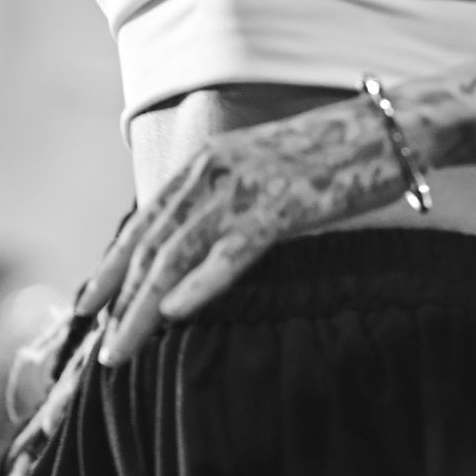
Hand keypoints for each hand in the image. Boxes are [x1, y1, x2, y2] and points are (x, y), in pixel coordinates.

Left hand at [77, 95, 407, 366]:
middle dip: (119, 299)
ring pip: (179, 255)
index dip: (113, 264)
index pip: (147, 219)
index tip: (87, 303)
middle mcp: (216, 167)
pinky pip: (232, 251)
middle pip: (153, 243)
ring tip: (121, 348)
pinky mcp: (282, 204)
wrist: (388, 126)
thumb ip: (227, 197)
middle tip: (98, 348)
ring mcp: (247, 186)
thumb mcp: (264, 168)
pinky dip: (201, 284)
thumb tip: (197, 244)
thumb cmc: (333, 153)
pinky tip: (177, 313)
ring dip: (144, 307)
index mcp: (210, 159)